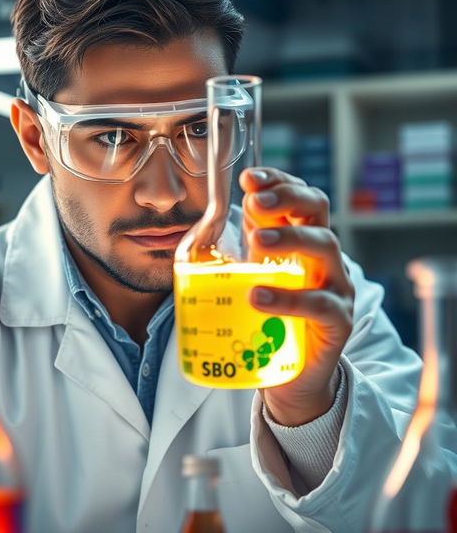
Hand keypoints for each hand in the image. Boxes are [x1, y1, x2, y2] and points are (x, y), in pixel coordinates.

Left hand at [240, 167, 354, 426]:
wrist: (294, 372)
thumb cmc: (273, 315)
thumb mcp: (257, 273)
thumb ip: (246, 246)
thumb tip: (212, 219)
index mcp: (303, 238)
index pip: (299, 196)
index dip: (279, 181)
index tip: (250, 178)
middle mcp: (324, 255)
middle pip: (318, 211)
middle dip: (287, 198)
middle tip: (256, 203)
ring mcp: (336, 285)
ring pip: (325, 248)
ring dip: (290, 238)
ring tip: (256, 242)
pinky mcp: (338, 322)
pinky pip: (320, 304)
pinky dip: (288, 298)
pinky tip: (258, 295)